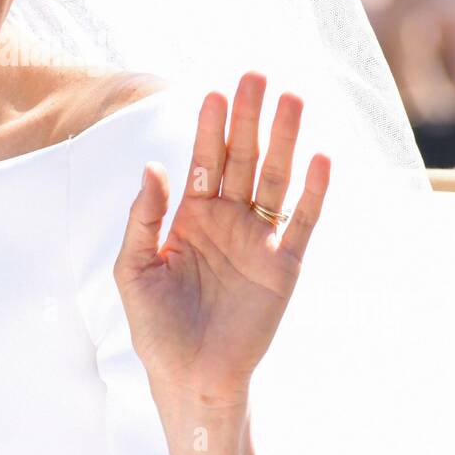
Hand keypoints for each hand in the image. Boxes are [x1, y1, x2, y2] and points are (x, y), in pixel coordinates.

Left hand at [113, 72, 330, 407]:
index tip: (215, 91)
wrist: (191, 379)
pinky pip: (302, 222)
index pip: (203, 161)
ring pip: (274, 179)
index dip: (209, 127)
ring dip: (284, 141)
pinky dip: (313, 191)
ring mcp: (258, 240)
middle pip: (242, 158)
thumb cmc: (156, 328)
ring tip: (292, 99)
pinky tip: (321, 158)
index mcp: (191, 217)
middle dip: (249, 118)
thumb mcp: (134, 269)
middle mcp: (228, 220)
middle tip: (256, 76)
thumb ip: (143, 217)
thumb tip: (153, 165)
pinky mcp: (284, 266)